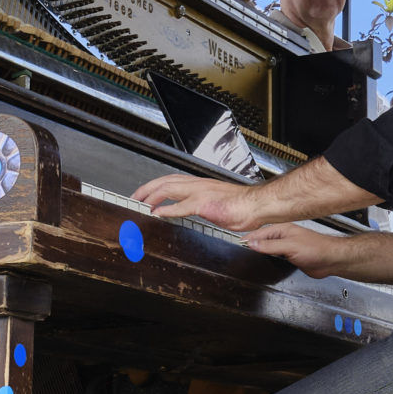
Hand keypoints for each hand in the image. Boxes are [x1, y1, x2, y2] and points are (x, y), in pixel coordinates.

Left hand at [133, 173, 263, 230]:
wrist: (258, 204)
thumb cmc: (243, 205)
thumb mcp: (218, 203)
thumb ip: (203, 205)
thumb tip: (195, 211)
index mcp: (201, 184)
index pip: (172, 180)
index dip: (156, 186)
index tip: (145, 194)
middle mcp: (198, 185)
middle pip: (165, 181)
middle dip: (147, 188)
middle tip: (135, 197)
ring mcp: (200, 193)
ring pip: (168, 188)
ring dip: (151, 196)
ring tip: (140, 203)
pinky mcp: (204, 204)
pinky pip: (180, 206)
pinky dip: (166, 209)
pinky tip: (157, 213)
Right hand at [240, 223, 343, 273]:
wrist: (330, 260)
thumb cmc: (316, 249)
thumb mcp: (289, 246)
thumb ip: (269, 245)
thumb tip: (252, 244)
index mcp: (282, 229)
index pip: (258, 233)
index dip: (247, 239)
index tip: (236, 243)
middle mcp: (282, 237)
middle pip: (261, 240)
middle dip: (250, 244)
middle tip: (237, 250)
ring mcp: (285, 247)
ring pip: (266, 249)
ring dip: (258, 252)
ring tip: (245, 255)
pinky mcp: (289, 257)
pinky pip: (273, 257)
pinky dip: (266, 259)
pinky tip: (262, 262)